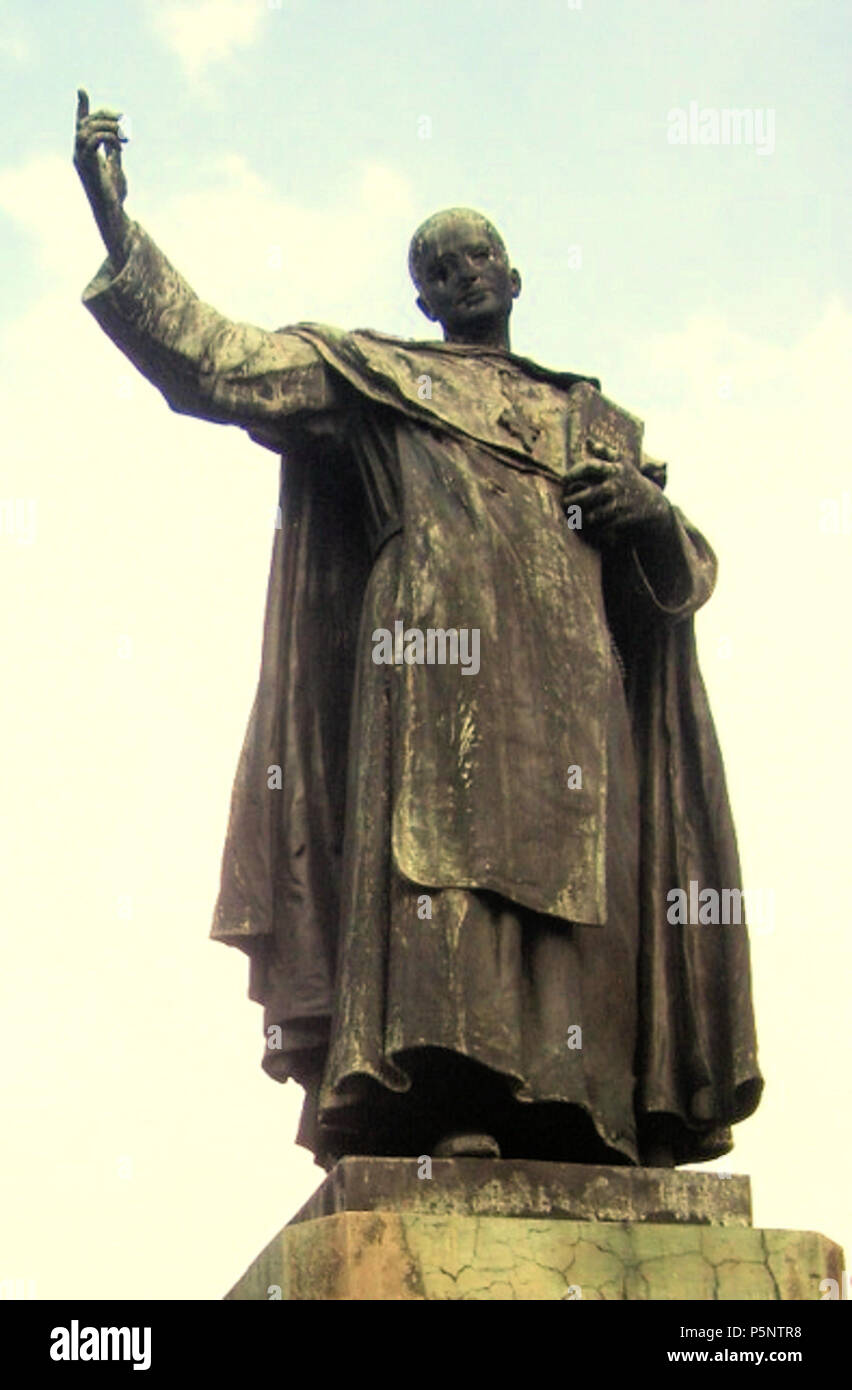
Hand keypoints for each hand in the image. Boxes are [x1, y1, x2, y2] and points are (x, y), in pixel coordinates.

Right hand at [73, 88, 128, 265]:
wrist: (113, 212)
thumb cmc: (114, 193)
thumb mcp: (116, 166)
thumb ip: (114, 150)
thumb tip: (116, 135)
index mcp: (86, 152)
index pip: (82, 124)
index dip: (82, 107)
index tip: (81, 89)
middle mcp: (79, 152)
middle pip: (86, 122)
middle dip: (105, 115)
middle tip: (124, 119)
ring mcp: (80, 158)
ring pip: (87, 129)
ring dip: (107, 126)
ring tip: (124, 133)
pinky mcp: (86, 165)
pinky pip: (91, 140)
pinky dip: (107, 137)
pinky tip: (120, 145)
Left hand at [563, 440, 670, 546]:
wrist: (655, 507)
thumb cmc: (632, 483)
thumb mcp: (623, 465)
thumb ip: (604, 452)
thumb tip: (587, 440)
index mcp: (614, 470)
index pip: (587, 467)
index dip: (572, 473)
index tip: (564, 480)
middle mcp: (616, 486)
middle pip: (584, 497)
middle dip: (570, 502)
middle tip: (564, 503)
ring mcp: (620, 504)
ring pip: (590, 515)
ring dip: (579, 518)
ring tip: (573, 516)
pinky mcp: (623, 521)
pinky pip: (601, 528)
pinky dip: (593, 530)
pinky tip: (588, 527)